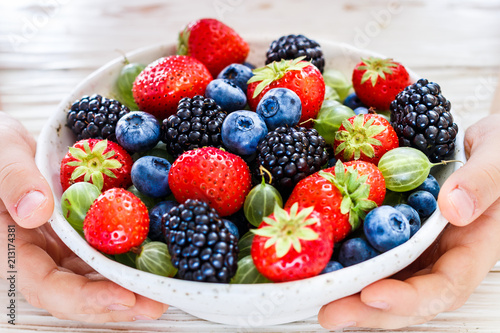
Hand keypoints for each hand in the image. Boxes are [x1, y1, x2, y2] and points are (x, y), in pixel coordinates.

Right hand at [0, 112, 167, 322]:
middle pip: (77, 292)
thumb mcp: (0, 152)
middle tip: (156, 304)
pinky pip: (105, 252)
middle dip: (117, 303)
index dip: (83, 298)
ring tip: (165, 292)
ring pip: (95, 277)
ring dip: (129, 287)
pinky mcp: (81, 235)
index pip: (45, 285)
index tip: (122, 297)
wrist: (10, 147)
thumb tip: (37, 211)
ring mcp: (62, 247)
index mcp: (11, 246)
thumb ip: (14, 179)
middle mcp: (40, 255)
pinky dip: (130, 259)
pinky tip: (157, 261)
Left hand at [318, 114, 499, 329]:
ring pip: (385, 281)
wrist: (486, 144)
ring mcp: (417, 248)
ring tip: (314, 298)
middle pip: (407, 297)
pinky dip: (347, 262)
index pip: (446, 287)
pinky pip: (372, 252)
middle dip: (368, 311)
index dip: (410, 298)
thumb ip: (483, 181)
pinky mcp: (396, 234)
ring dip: (351, 294)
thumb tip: (454, 209)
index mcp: (473, 248)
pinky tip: (319, 263)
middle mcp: (441, 256)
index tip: (373, 296)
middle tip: (330, 314)